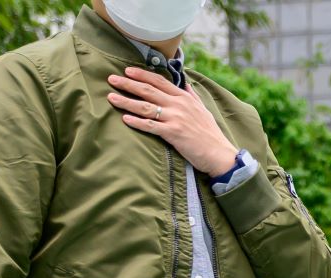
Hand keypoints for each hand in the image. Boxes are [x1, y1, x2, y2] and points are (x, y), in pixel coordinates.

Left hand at [107, 66, 239, 175]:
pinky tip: (125, 118)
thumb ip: (192, 95)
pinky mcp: (173, 133)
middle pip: (148, 90)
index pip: (159, 81)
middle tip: (111, 79)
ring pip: (146, 107)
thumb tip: (186, 83)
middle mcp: (178, 104)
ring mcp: (175, 118)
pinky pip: (151, 126)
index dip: (142, 74)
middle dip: (128, 83)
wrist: (219, 153)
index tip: (127, 70)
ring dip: (126, 101)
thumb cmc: (210, 134)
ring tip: (111, 97)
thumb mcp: (203, 110)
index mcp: (184, 97)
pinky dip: (137, 122)